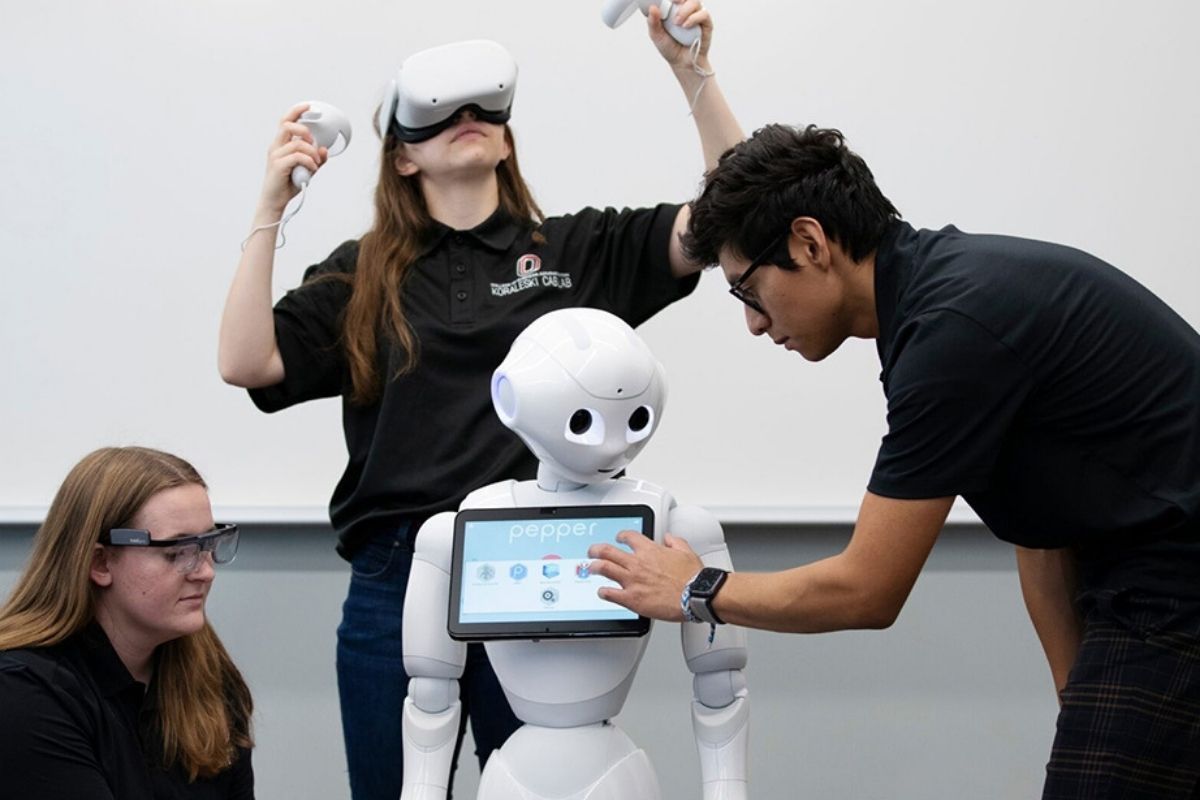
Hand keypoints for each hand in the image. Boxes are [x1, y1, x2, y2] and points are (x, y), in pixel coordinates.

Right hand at [256, 103, 327, 219]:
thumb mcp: (306, 170)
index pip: (285, 121)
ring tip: (316, 163)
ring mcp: (275, 156)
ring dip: (312, 152)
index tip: (308, 106)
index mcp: (280, 145)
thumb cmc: (287, 184)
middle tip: (314, 141)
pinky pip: (298, 157)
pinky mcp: (277, 165)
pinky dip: (309, 161)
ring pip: (297, 144)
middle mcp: (276, 147)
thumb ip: (316, 159)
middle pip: (287, 125)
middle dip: (304, 129)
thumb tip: (325, 149)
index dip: (296, 111)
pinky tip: (312, 169)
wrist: (274, 201)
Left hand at [588, 531, 703, 620]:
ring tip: (591, 567)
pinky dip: (603, 592)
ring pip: (604, 568)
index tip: (619, 538)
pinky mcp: (632, 598)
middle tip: (592, 551)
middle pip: (608, 551)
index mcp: (650, 550)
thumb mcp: (686, 552)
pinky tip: (602, 592)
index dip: (621, 536)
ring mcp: (633, 580)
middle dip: (596, 549)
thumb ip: (675, 542)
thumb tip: (669, 538)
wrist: (695, 596)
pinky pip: (610, 594)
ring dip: (595, 567)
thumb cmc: (693, 577)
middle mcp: (638, 563)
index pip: (629, 536)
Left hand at [647, 0, 711, 69]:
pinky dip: (694, 18)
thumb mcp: (656, 35)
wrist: (682, 63)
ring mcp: (696, 16)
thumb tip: (653, 8)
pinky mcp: (705, 24)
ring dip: (685, 10)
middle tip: (673, 2)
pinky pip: (703, 14)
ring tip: (677, 22)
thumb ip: (653, 22)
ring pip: (695, 2)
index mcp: (673, 10)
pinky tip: (685, 26)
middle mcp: (686, 10)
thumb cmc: (670, 48)